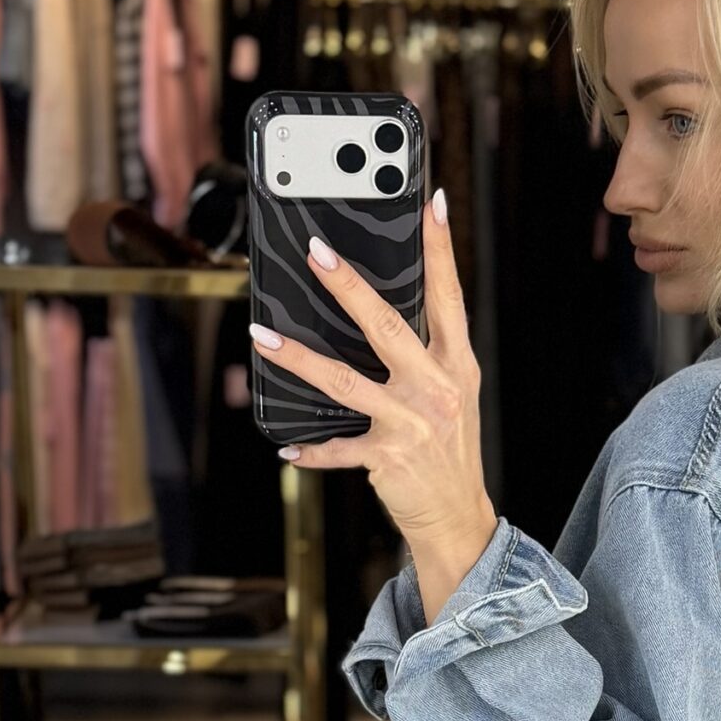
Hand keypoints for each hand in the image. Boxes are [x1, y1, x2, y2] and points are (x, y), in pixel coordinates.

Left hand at [249, 190, 496, 623]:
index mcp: (456, 364)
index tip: (430, 203)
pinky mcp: (388, 456)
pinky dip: (311, 448)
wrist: (457, 517)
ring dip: (298, 358)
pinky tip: (287, 444)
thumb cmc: (447, 450)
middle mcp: (437, 387)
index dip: (440, 248)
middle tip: (315, 251)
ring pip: (345, 380)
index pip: (448, 295)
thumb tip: (370, 311)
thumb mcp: (450, 394)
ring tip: (262, 335)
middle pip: (386, 325)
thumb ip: (424, 354)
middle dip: (348, 285)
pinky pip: (338, 447)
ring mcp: (412, 422)